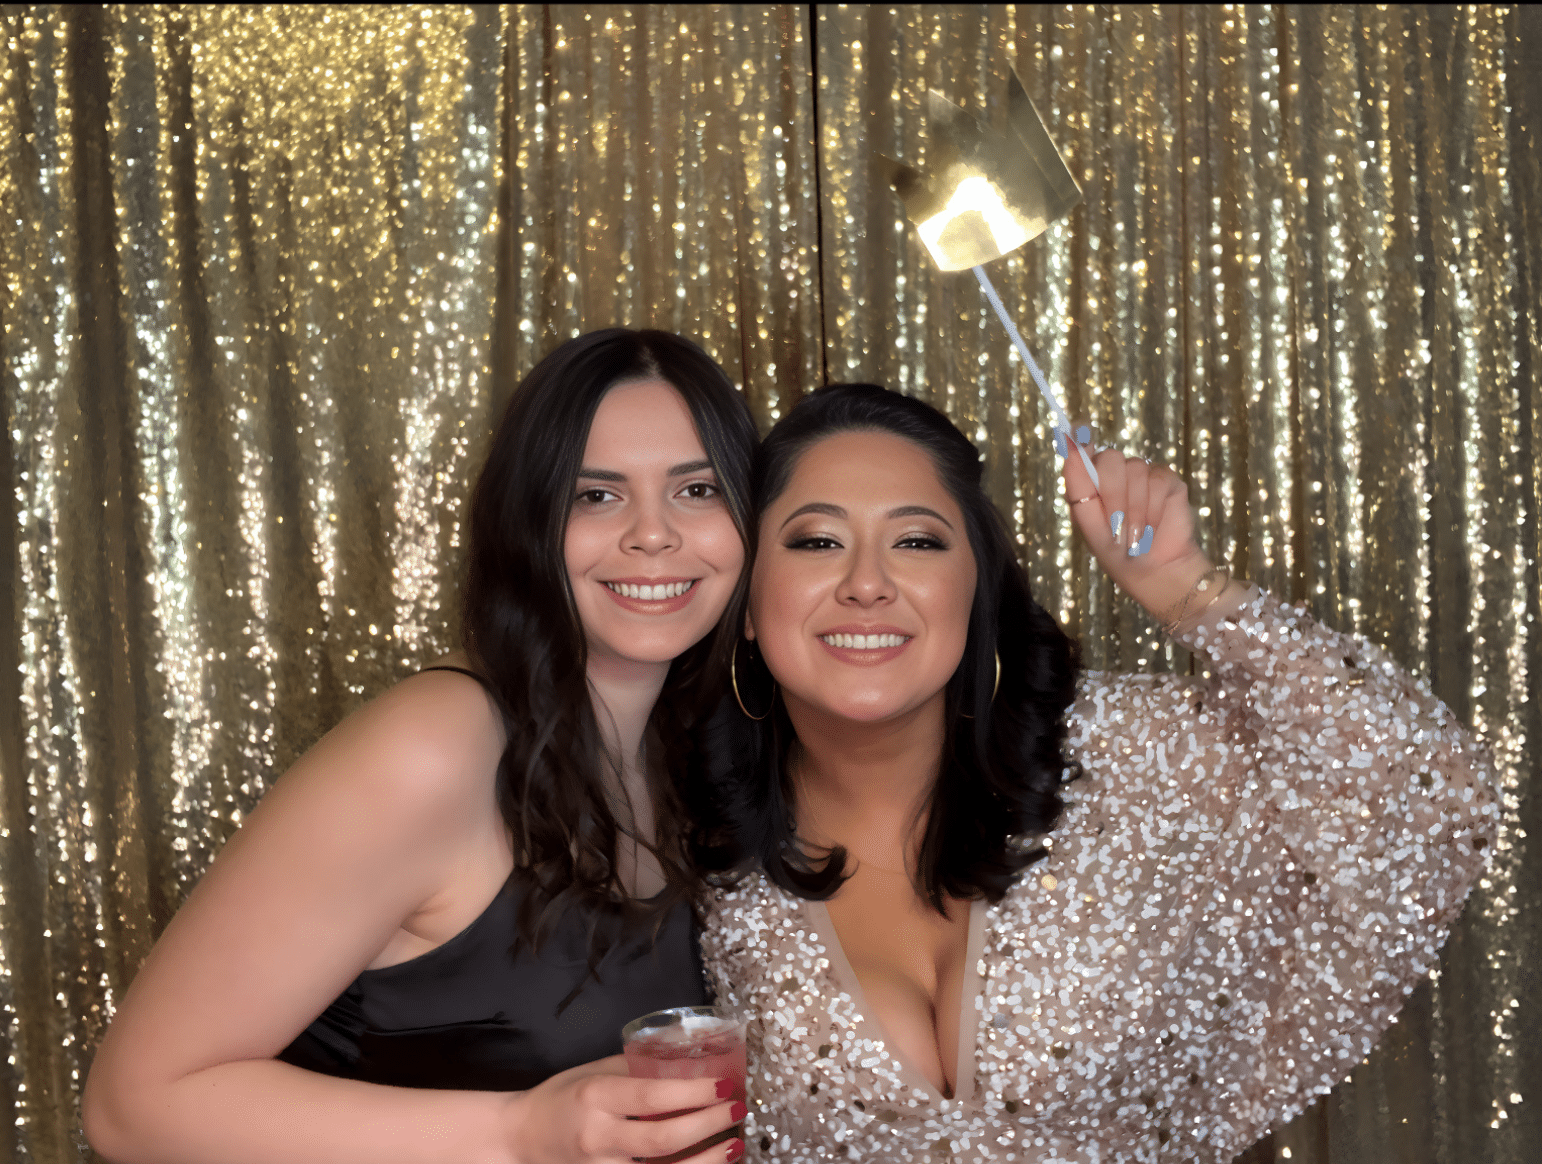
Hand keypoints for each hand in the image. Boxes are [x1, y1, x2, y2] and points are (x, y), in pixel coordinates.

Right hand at [500, 1054, 743, 1163]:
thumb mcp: (594, 1071)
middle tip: (736, 1109)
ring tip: (734, 1145)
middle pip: (661, 1141)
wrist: (521, 1138)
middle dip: (706, 1126)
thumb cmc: (562, 1098)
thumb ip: (637, 1068)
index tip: (723, 1084)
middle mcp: (598, 1137)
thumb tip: (687, 1059)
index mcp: (595, 1097)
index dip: (692, 1092)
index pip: (651, 1097)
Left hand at [1060, 428, 1217, 629]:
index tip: (1077, 439)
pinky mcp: (1167, 481)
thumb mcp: (1091, 527)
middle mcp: (1115, 476)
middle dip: (1113, 495)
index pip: (1080, 453)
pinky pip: (1158, 479)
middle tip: (1118, 526)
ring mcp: (1143, 476)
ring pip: (1136, 470)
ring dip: (1135, 509)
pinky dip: (1154, 508)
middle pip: (1110, 458)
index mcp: (1091, 485)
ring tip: (1137, 534)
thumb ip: (1080, 489)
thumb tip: (1069, 448)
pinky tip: (1153, 526)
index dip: (1079, 445)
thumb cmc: (1119, 554)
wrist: (1156, 572)